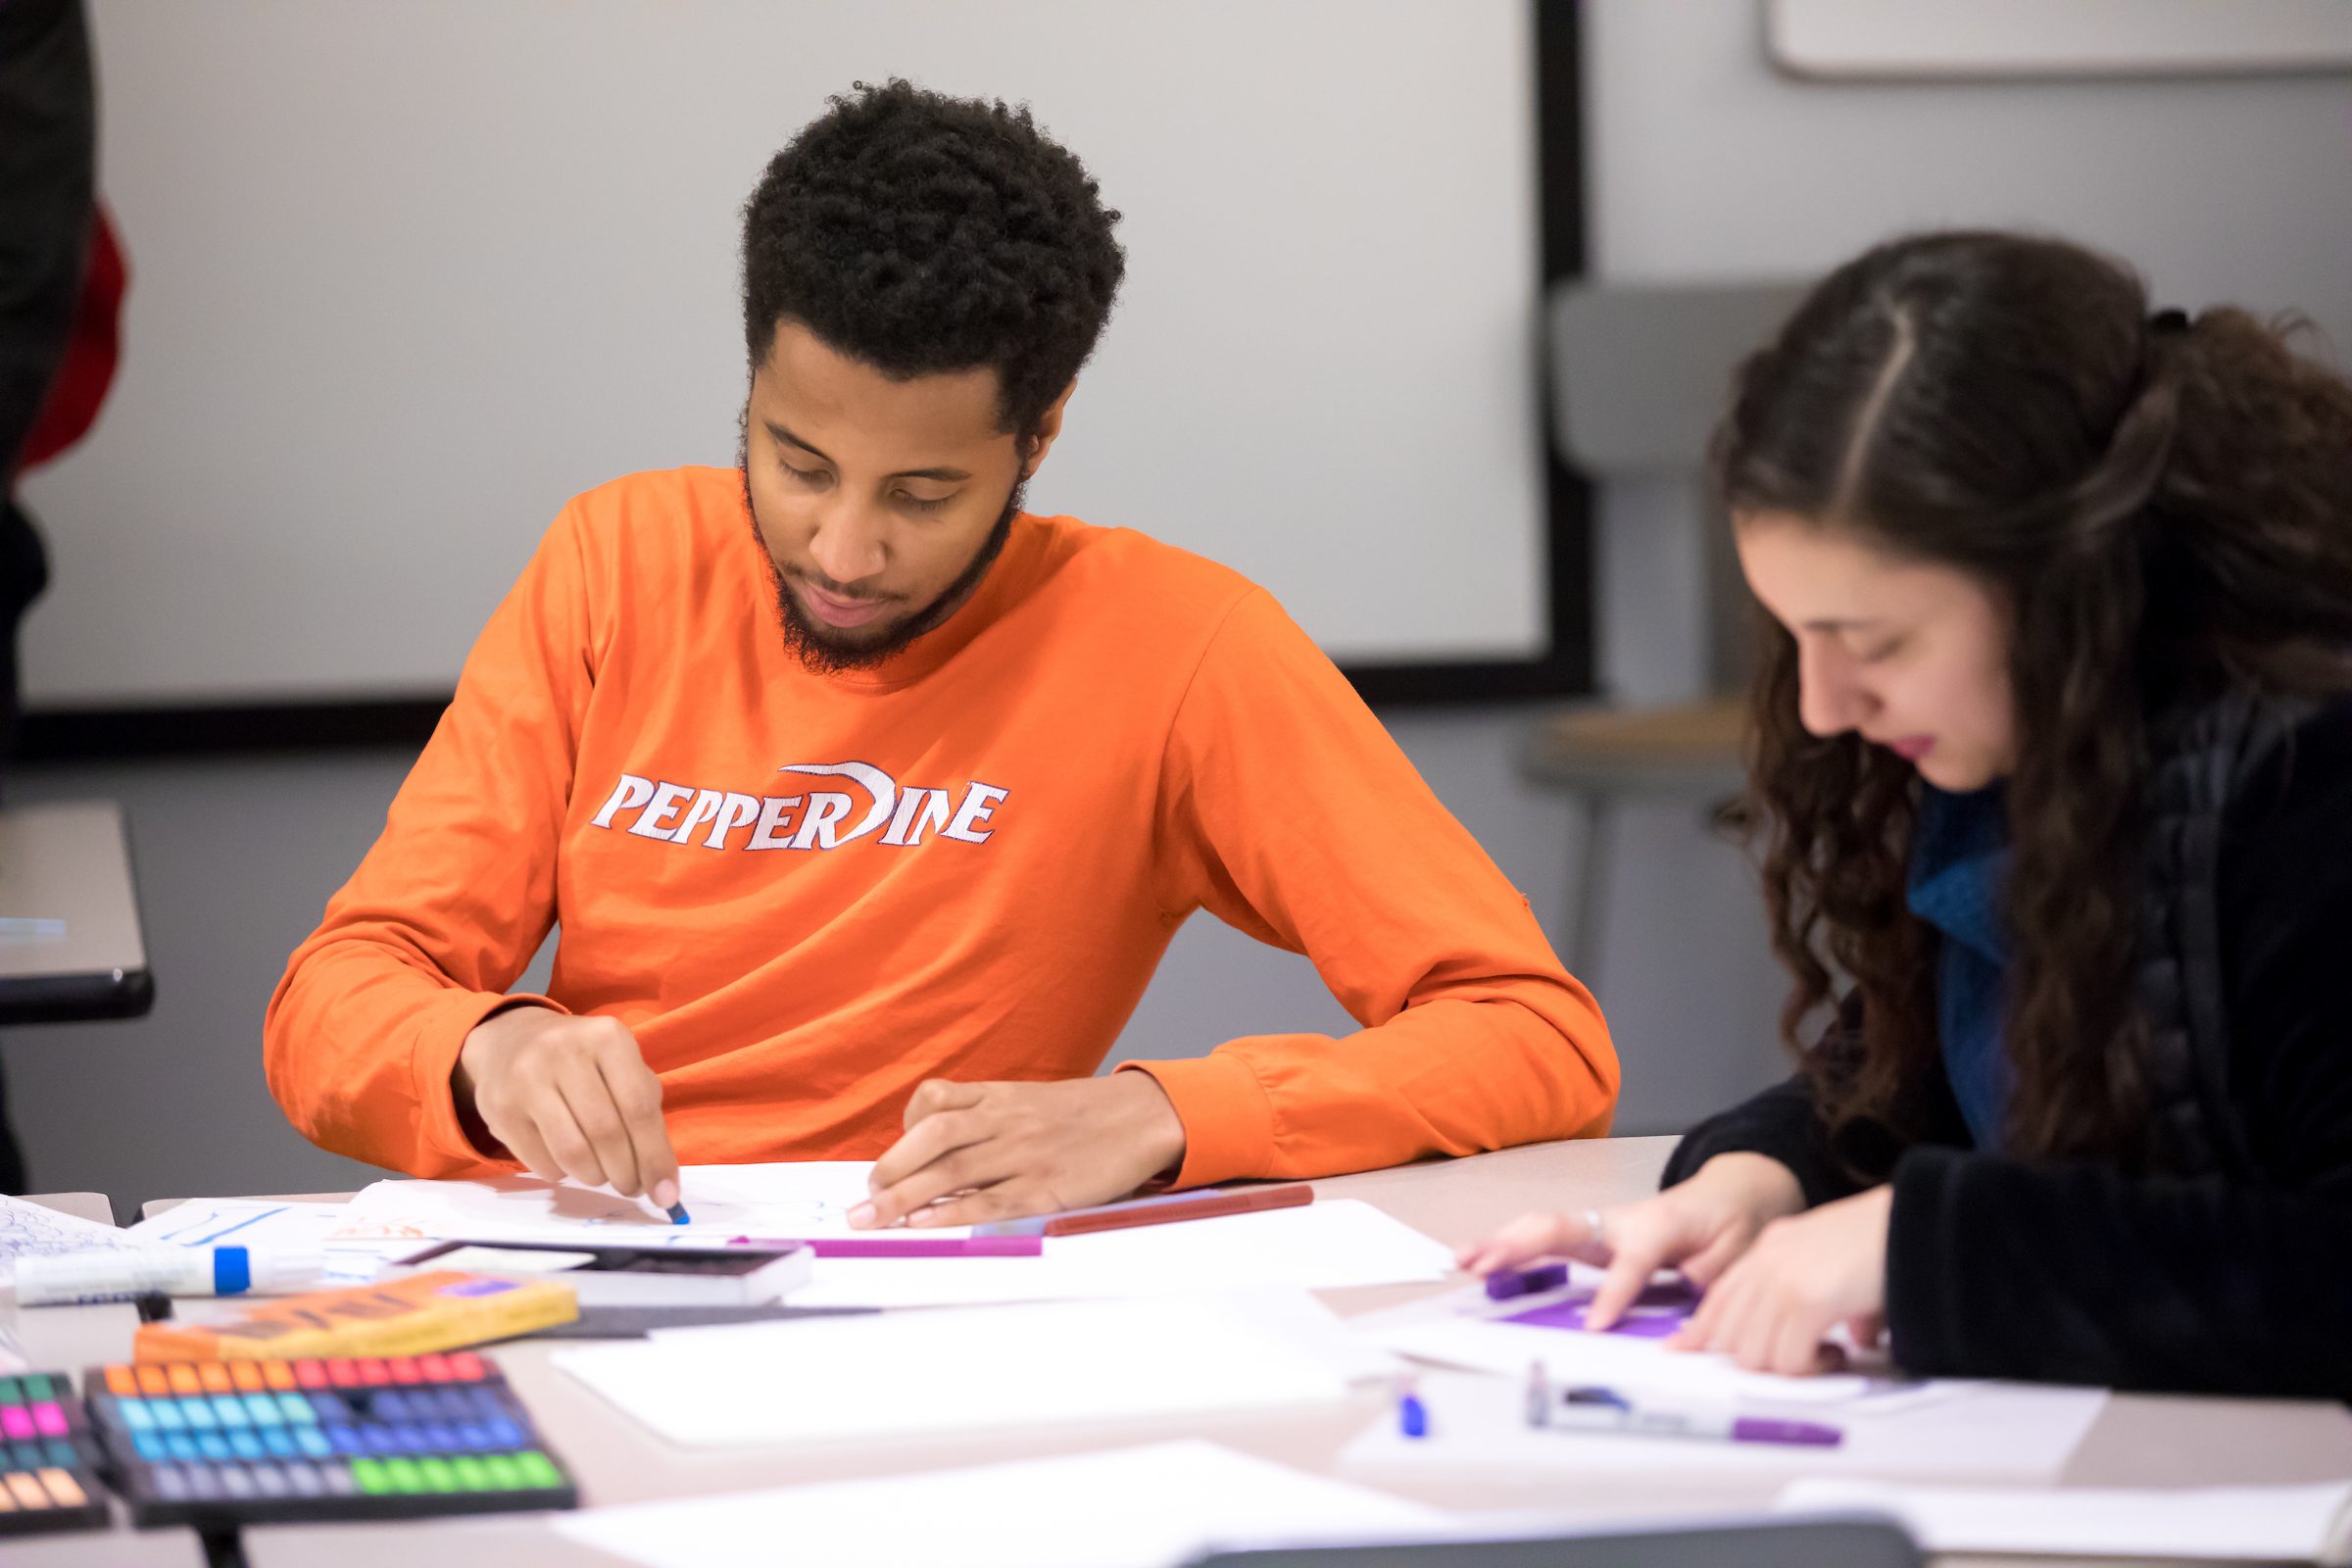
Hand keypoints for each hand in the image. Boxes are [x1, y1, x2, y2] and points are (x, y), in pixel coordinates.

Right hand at [452, 1005, 679, 1206]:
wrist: (511, 1040)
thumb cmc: (582, 1061)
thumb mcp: (621, 1066)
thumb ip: (645, 1114)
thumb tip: (663, 1180)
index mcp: (607, 1038)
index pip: (639, 1108)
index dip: (655, 1157)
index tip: (667, 1194)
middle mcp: (565, 1051)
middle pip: (607, 1133)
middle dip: (627, 1174)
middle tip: (632, 1188)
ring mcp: (527, 1078)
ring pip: (573, 1153)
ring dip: (595, 1177)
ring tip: (602, 1175)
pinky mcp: (499, 1107)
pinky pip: (541, 1162)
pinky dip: (563, 1173)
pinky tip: (569, 1163)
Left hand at [851, 1073, 1187, 1228]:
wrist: (1143, 1118)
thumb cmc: (1084, 1115)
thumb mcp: (1032, 1101)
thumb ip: (989, 1117)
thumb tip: (941, 1153)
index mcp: (1001, 1094)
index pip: (936, 1100)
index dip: (904, 1127)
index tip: (890, 1157)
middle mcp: (1006, 1119)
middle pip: (934, 1135)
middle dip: (891, 1167)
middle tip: (864, 1199)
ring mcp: (1025, 1153)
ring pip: (953, 1170)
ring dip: (905, 1197)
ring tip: (872, 1218)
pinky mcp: (1045, 1188)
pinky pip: (990, 1201)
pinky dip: (952, 1214)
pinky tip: (924, 1226)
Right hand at [1455, 1152, 1804, 1330]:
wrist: (1727, 1195)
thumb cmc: (1729, 1224)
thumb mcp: (1738, 1251)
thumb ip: (1712, 1273)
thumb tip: (1682, 1287)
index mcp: (1658, 1226)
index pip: (1630, 1262)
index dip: (1614, 1294)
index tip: (1594, 1327)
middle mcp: (1618, 1220)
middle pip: (1563, 1227)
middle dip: (1521, 1246)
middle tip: (1484, 1266)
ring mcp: (1599, 1225)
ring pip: (1543, 1227)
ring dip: (1501, 1243)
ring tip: (1464, 1261)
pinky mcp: (1588, 1235)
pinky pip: (1543, 1237)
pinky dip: (1507, 1245)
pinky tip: (1477, 1261)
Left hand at [1668, 1184, 1892, 1375]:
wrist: (1916, 1221)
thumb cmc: (1887, 1240)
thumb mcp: (1838, 1263)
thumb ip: (1825, 1295)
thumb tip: (1848, 1339)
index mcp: (1772, 1247)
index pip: (1720, 1295)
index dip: (1701, 1329)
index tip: (1684, 1349)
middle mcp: (1769, 1261)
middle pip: (1730, 1331)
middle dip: (1756, 1357)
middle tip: (1797, 1360)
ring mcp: (1785, 1280)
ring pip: (1754, 1352)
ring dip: (1788, 1366)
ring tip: (1824, 1356)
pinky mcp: (1809, 1300)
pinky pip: (1789, 1358)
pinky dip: (1812, 1368)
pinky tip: (1838, 1353)